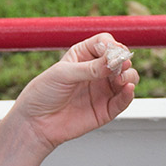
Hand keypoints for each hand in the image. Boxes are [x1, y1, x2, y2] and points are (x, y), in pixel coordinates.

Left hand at [7, 33, 139, 148]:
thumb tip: (113, 61)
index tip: (111, 51)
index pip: (104, 43)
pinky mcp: (106, 109)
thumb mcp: (63, 74)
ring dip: (129, 75)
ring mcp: (102, 89)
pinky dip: (129, 94)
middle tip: (119, 65)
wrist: (36, 122)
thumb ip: (90, 68)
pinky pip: (123, 100)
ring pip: (127, 78)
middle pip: (120, 60)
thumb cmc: (44, 93)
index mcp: (83, 56)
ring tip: (122, 79)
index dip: (110, 45)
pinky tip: (128, 89)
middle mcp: (96, 71)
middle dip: (123, 61)